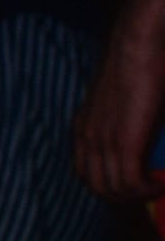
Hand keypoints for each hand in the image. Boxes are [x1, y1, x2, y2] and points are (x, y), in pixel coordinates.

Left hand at [73, 43, 164, 200]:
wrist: (137, 42)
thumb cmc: (137, 64)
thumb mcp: (122, 100)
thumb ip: (125, 122)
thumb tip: (142, 134)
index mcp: (84, 128)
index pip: (85, 173)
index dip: (107, 185)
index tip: (131, 187)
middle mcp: (87, 138)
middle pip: (97, 187)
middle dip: (123, 198)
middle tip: (148, 193)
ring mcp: (103, 141)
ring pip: (113, 189)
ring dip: (137, 196)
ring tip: (157, 190)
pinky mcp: (124, 141)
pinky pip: (131, 181)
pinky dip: (146, 189)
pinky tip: (160, 185)